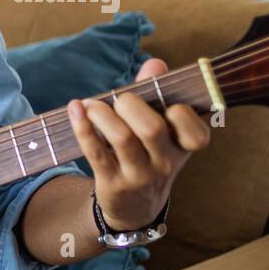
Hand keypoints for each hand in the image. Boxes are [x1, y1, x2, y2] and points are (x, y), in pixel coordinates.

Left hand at [68, 58, 210, 231]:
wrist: (134, 206)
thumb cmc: (148, 155)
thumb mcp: (161, 130)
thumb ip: (156, 94)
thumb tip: (155, 63)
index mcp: (184, 148)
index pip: (194, 131)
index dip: (178, 111)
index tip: (160, 103)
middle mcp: (165, 163)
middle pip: (151, 128)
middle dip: (130, 105)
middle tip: (119, 99)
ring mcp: (138, 175)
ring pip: (122, 139)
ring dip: (102, 114)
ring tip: (91, 104)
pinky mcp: (110, 182)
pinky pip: (95, 151)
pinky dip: (82, 127)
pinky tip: (75, 109)